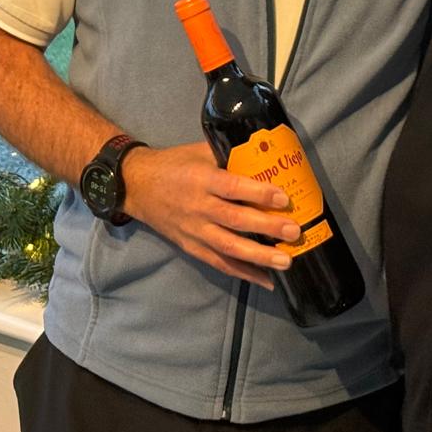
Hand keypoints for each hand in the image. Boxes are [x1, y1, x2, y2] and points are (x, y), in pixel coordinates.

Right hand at [120, 141, 301, 289]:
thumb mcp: (200, 152)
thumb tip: (266, 153)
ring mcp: (194, 231)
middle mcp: (198, 207)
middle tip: (294, 231)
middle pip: (235, 221)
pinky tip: (266, 280)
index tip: (283, 198)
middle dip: (267, 228)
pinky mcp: (191, 247)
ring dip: (259, 257)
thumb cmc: (174, 164)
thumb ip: (229, 154)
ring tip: (286, 261)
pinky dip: (243, 273)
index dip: (259, 194)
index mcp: (202, 179)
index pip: (233, 188)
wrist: (137, 186)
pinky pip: (219, 263)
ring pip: (228, 248)